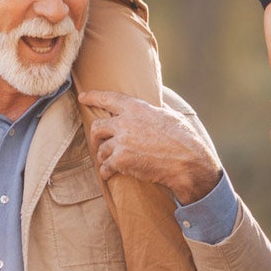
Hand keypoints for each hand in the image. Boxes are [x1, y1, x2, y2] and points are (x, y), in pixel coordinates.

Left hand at [80, 90, 222, 204]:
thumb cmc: (185, 139)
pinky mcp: (121, 160)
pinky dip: (106, 171)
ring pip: (100, 149)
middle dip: (95, 136)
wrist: (188, 162)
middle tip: (97, 142)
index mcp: (137, 108)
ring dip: (103, 156)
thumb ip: (159, 108)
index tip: (82, 97)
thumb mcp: (172, 116)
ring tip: (108, 162)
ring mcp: (122, 141)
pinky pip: (105, 166)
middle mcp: (125, 122)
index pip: (109, 98)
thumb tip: (158, 100)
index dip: (93, 96)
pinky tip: (109, 174)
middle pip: (97, 126)